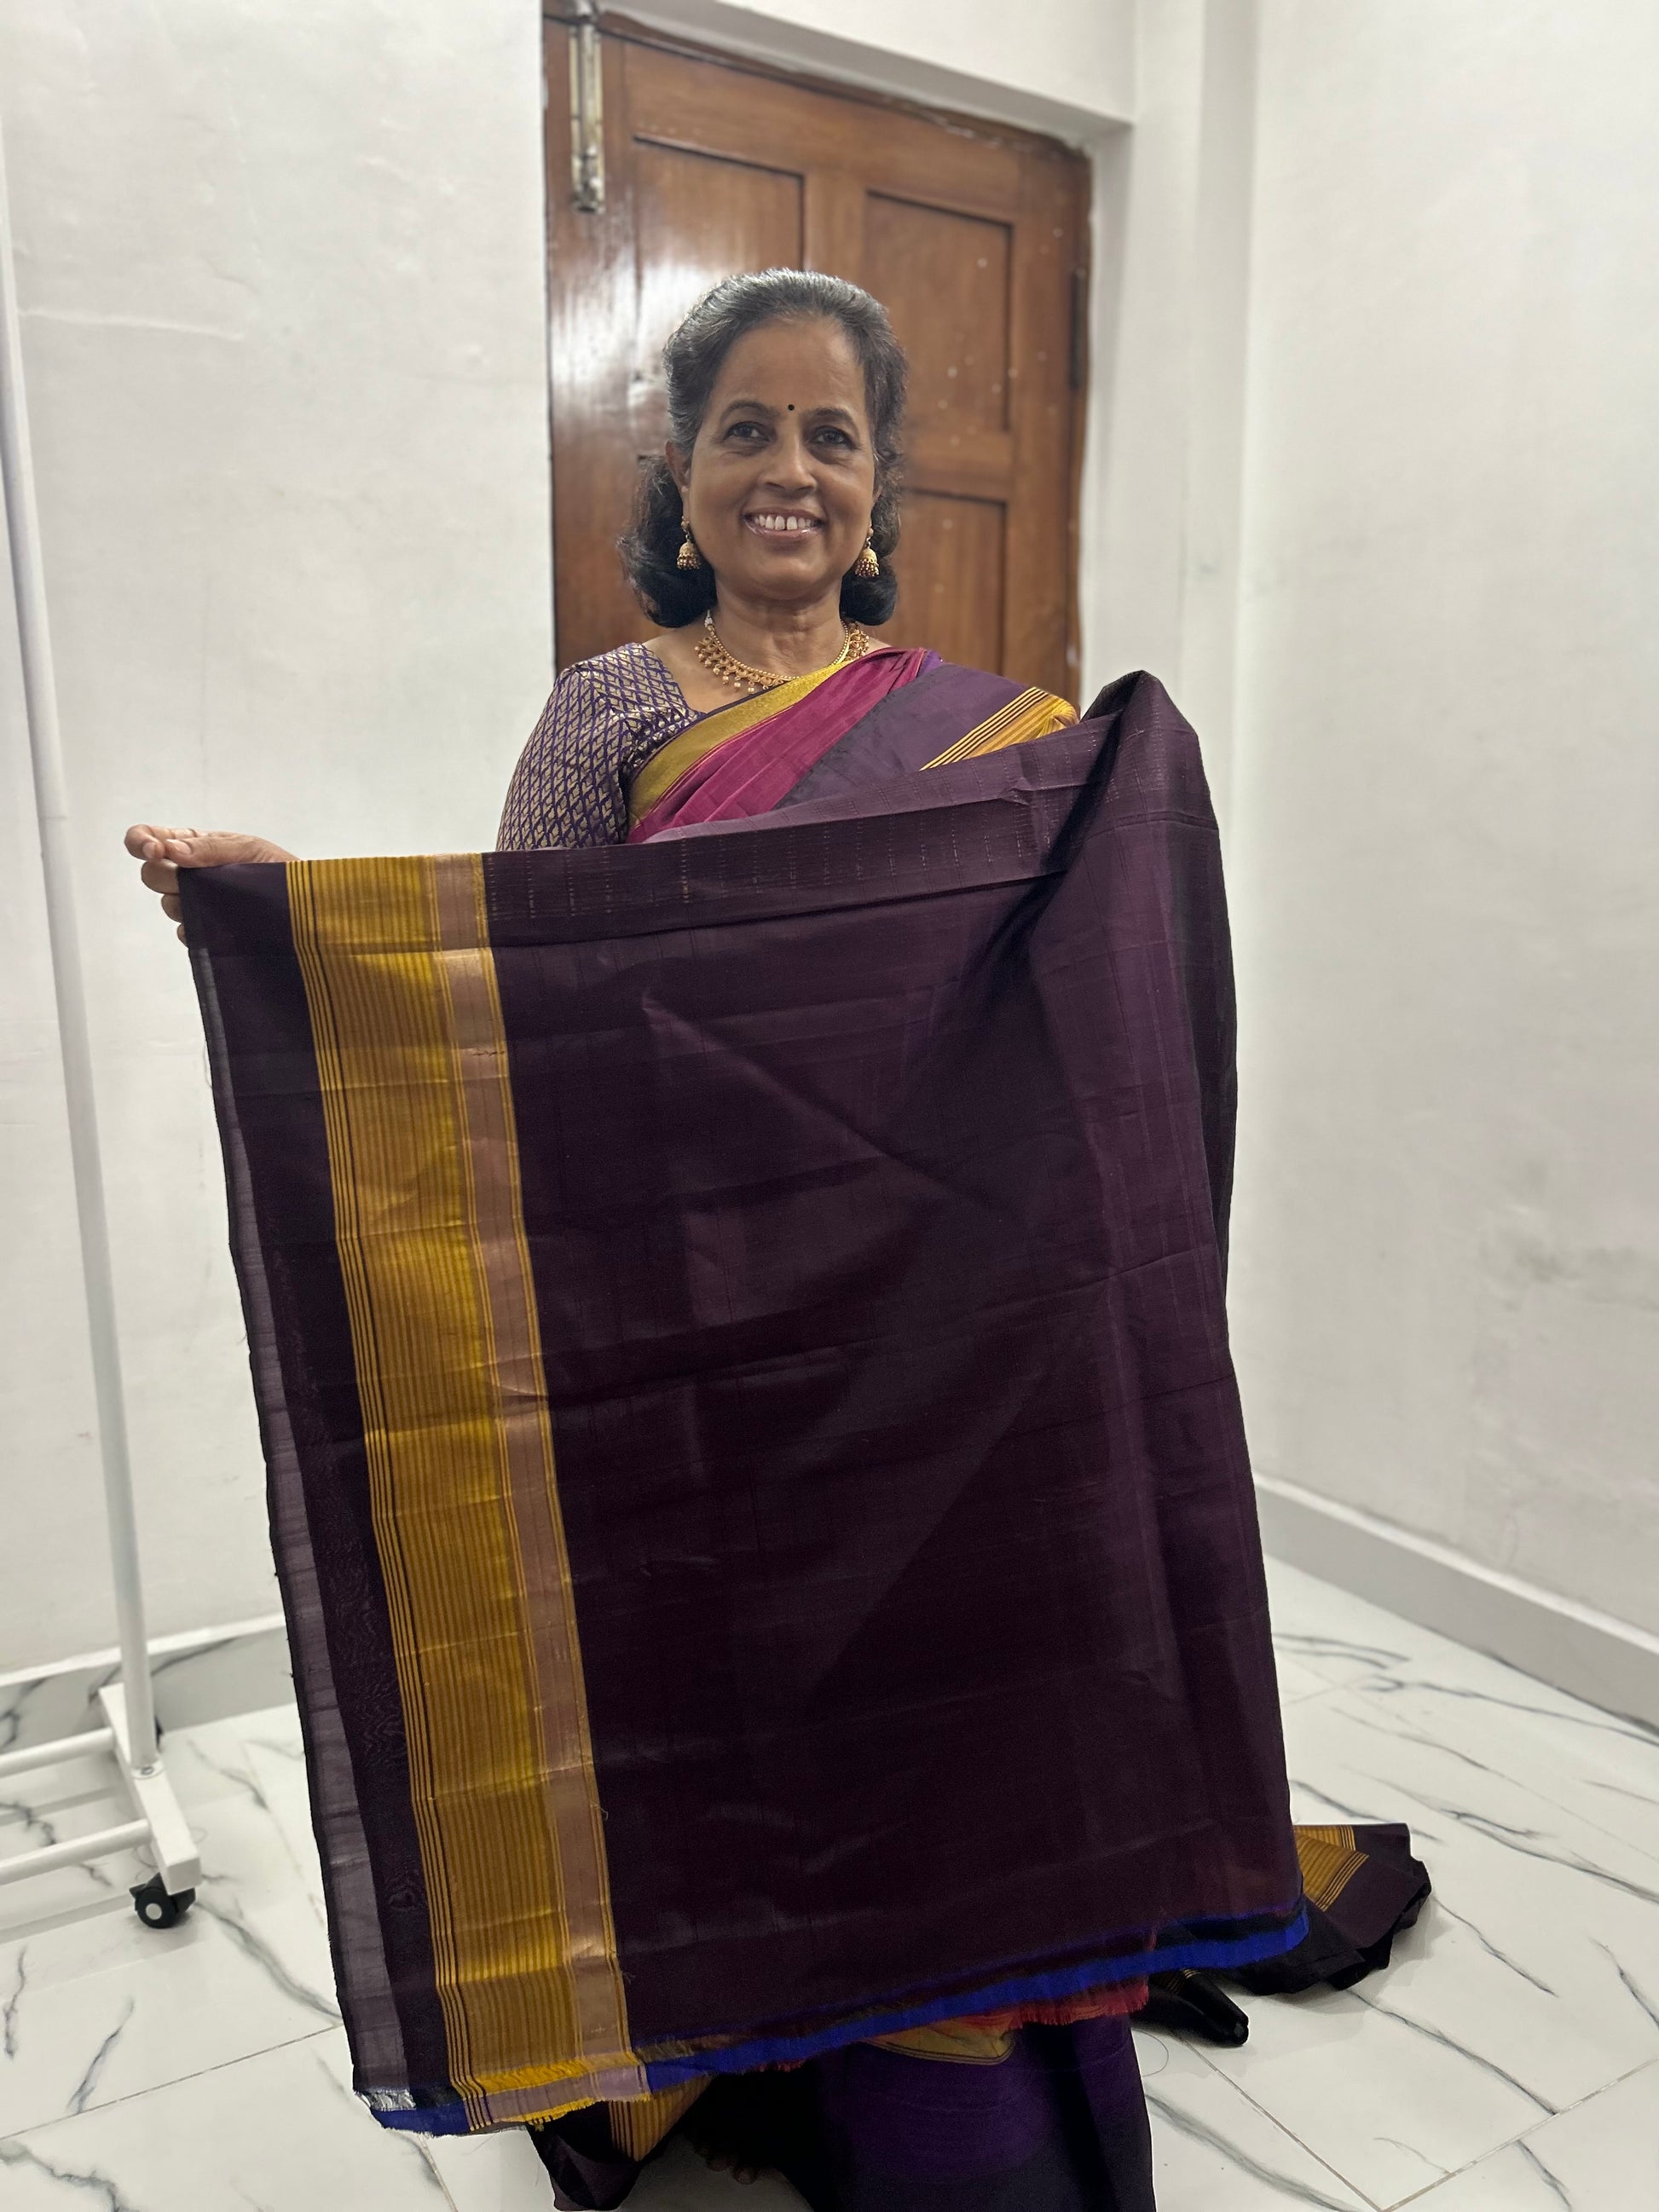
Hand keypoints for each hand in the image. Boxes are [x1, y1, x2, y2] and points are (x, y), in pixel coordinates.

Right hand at [124, 824, 296, 942]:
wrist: (306, 910)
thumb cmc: (280, 871)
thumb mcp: (249, 849)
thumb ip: (209, 848)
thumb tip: (171, 850)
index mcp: (193, 846)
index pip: (147, 839)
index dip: (140, 842)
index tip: (155, 851)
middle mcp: (188, 874)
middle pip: (150, 874)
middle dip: (166, 875)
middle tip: (195, 879)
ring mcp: (195, 904)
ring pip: (167, 904)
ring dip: (187, 902)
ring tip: (222, 900)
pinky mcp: (205, 932)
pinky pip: (185, 932)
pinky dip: (197, 928)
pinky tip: (220, 925)